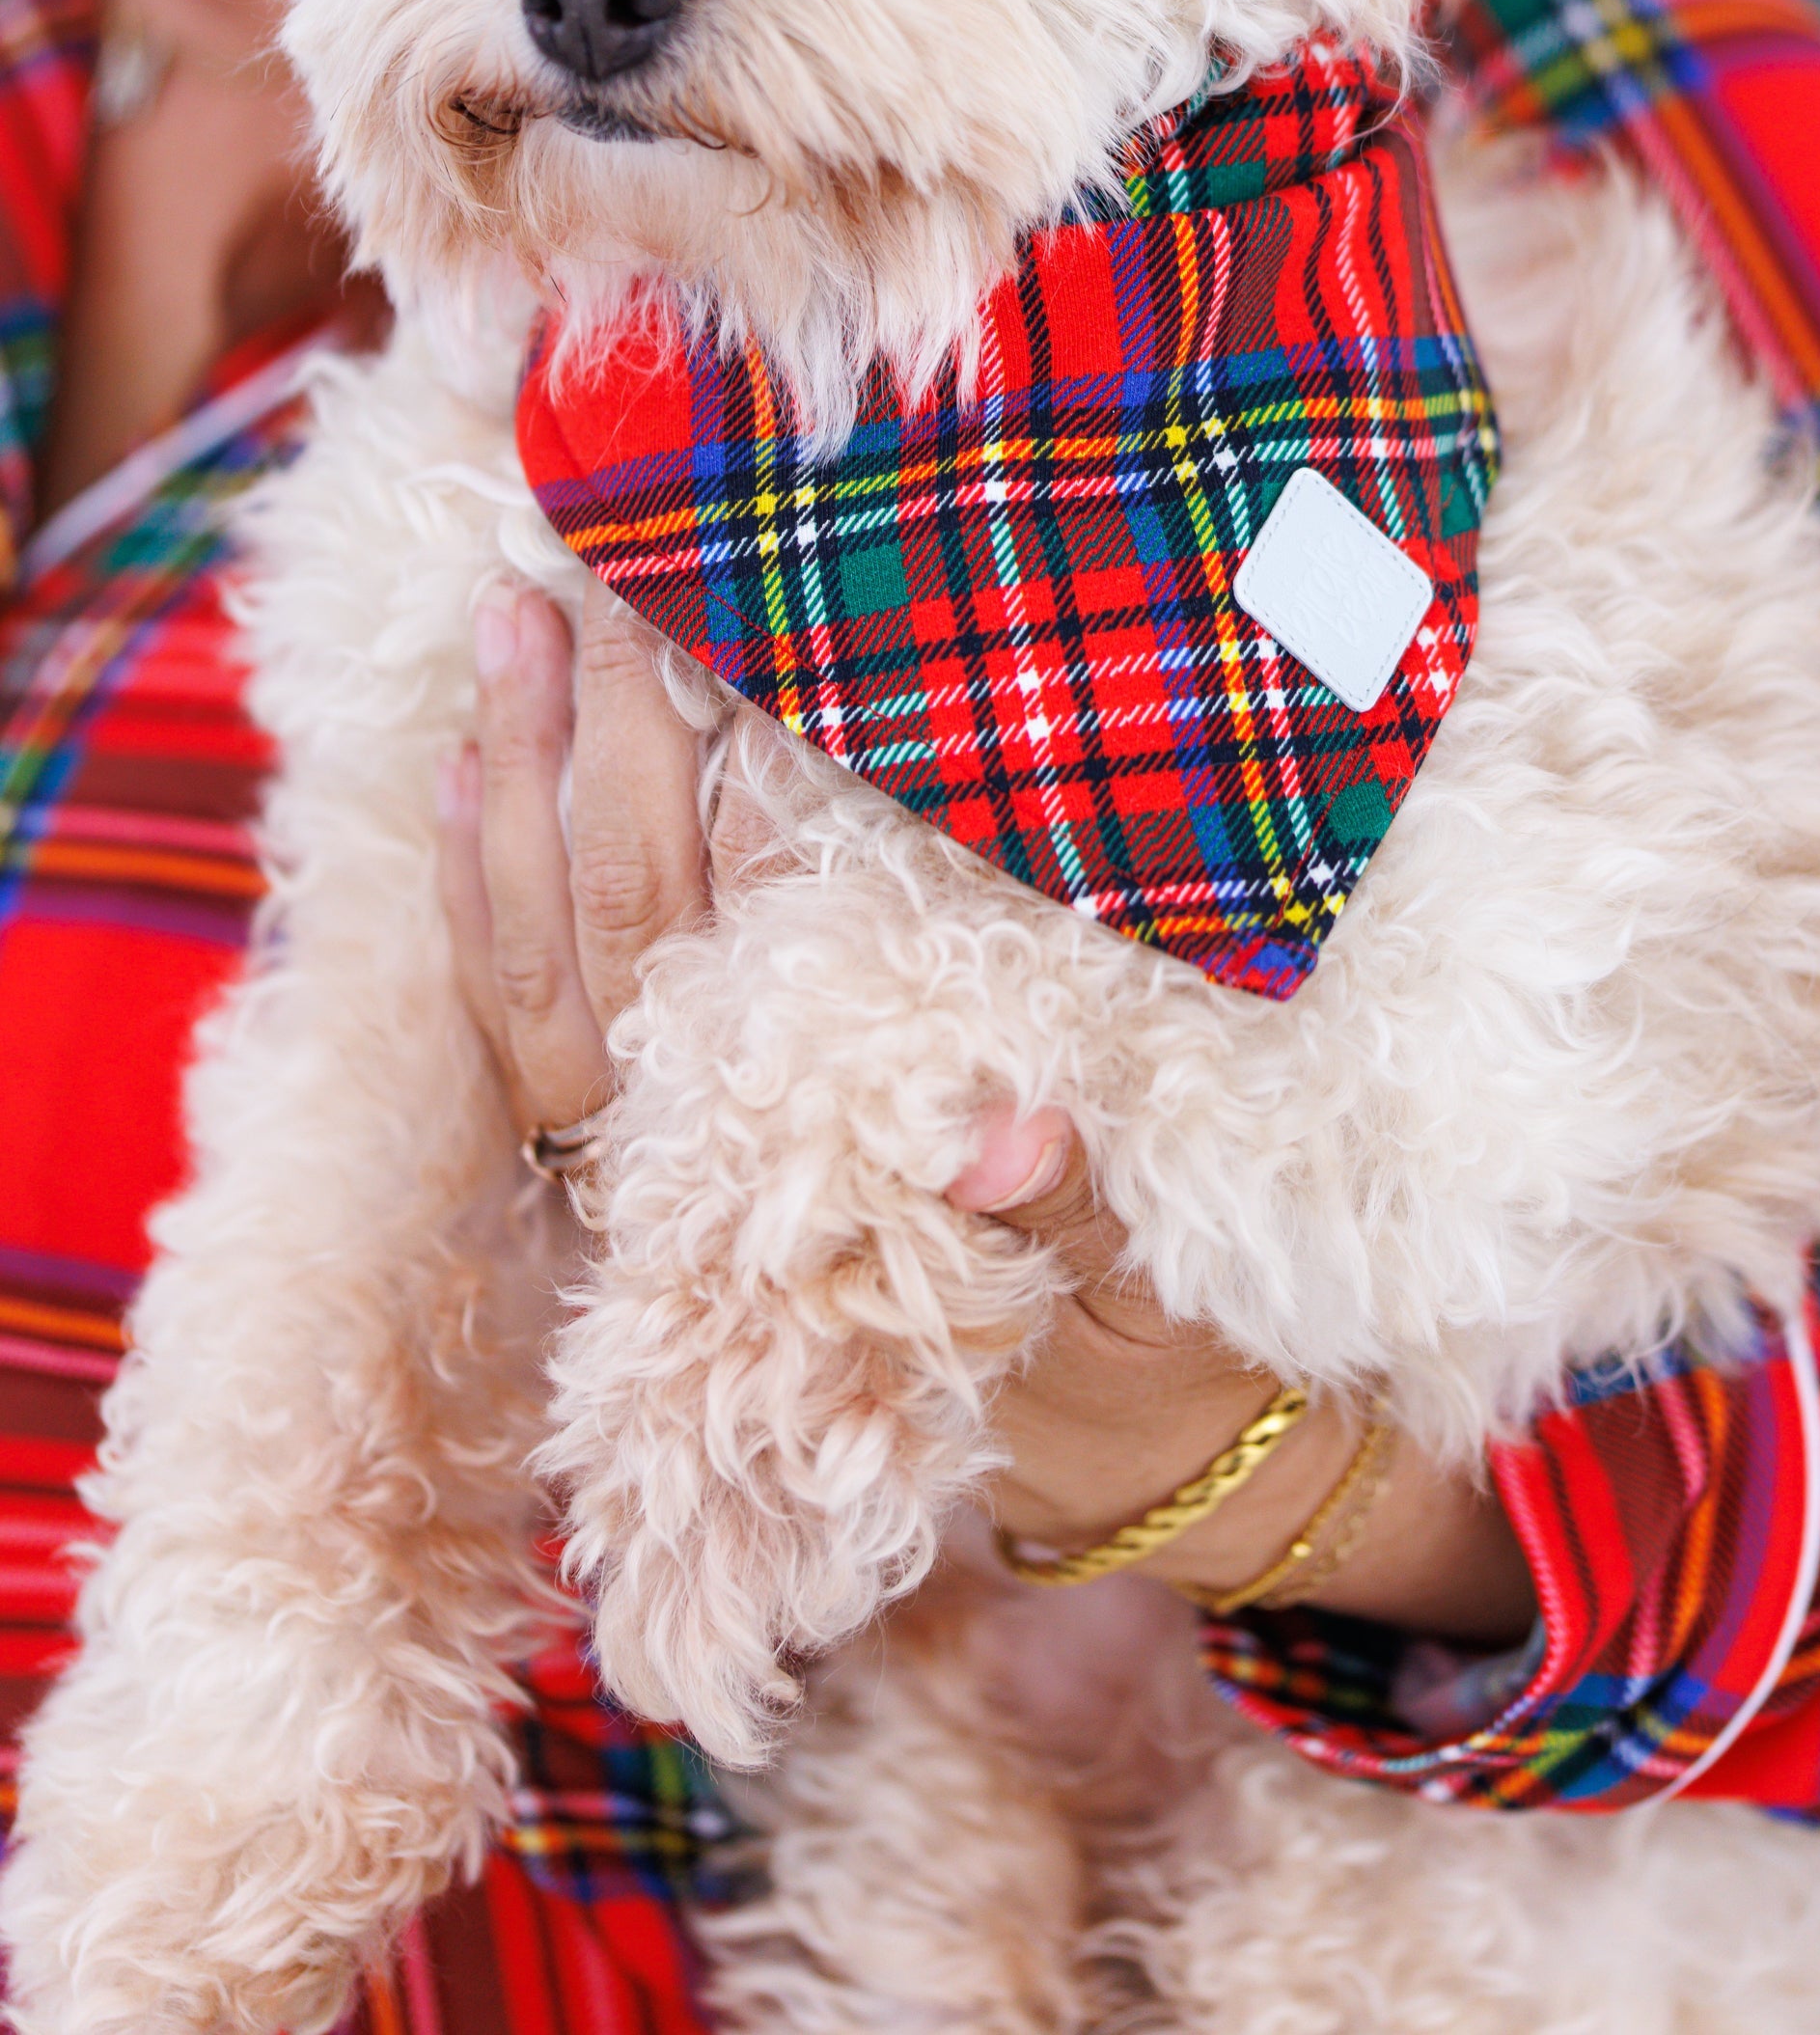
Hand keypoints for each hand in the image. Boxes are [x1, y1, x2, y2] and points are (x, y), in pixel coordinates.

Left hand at [437, 596, 1534, 1647]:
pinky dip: (477, 895)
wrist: (1097, 1471)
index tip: (718, 635)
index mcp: (819, 1166)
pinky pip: (511, 1023)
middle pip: (626, 916)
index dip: (728, 786)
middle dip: (601, 736)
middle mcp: (703, 1163)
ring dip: (518, 785)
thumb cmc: (1125, 1362)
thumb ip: (1057, 1215)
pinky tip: (469, 776)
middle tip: (593, 573)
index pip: (753, 942)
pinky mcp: (614, 1174)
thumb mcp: (1119, 1302)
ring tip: (507, 626)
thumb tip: (1015, 1129)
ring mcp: (638, 1167)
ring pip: (544, 955)